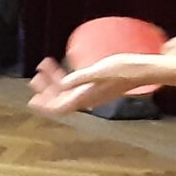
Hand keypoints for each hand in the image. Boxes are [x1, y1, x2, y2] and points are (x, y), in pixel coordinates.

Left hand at [28, 52, 164, 115]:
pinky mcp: (97, 86)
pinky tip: (61, 67)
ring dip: (53, 82)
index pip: (60, 108)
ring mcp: (92, 93)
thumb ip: (80, 78)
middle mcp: (87, 99)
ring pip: (67, 91)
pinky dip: (65, 77)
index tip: (32, 100)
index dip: (45, 106)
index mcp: (86, 98)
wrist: (144, 70)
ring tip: (44, 67)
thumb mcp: (99, 72)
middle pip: (60, 99)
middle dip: (45, 90)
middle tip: (35, 77)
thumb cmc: (123, 69)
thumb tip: (62, 84)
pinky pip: (75, 85)